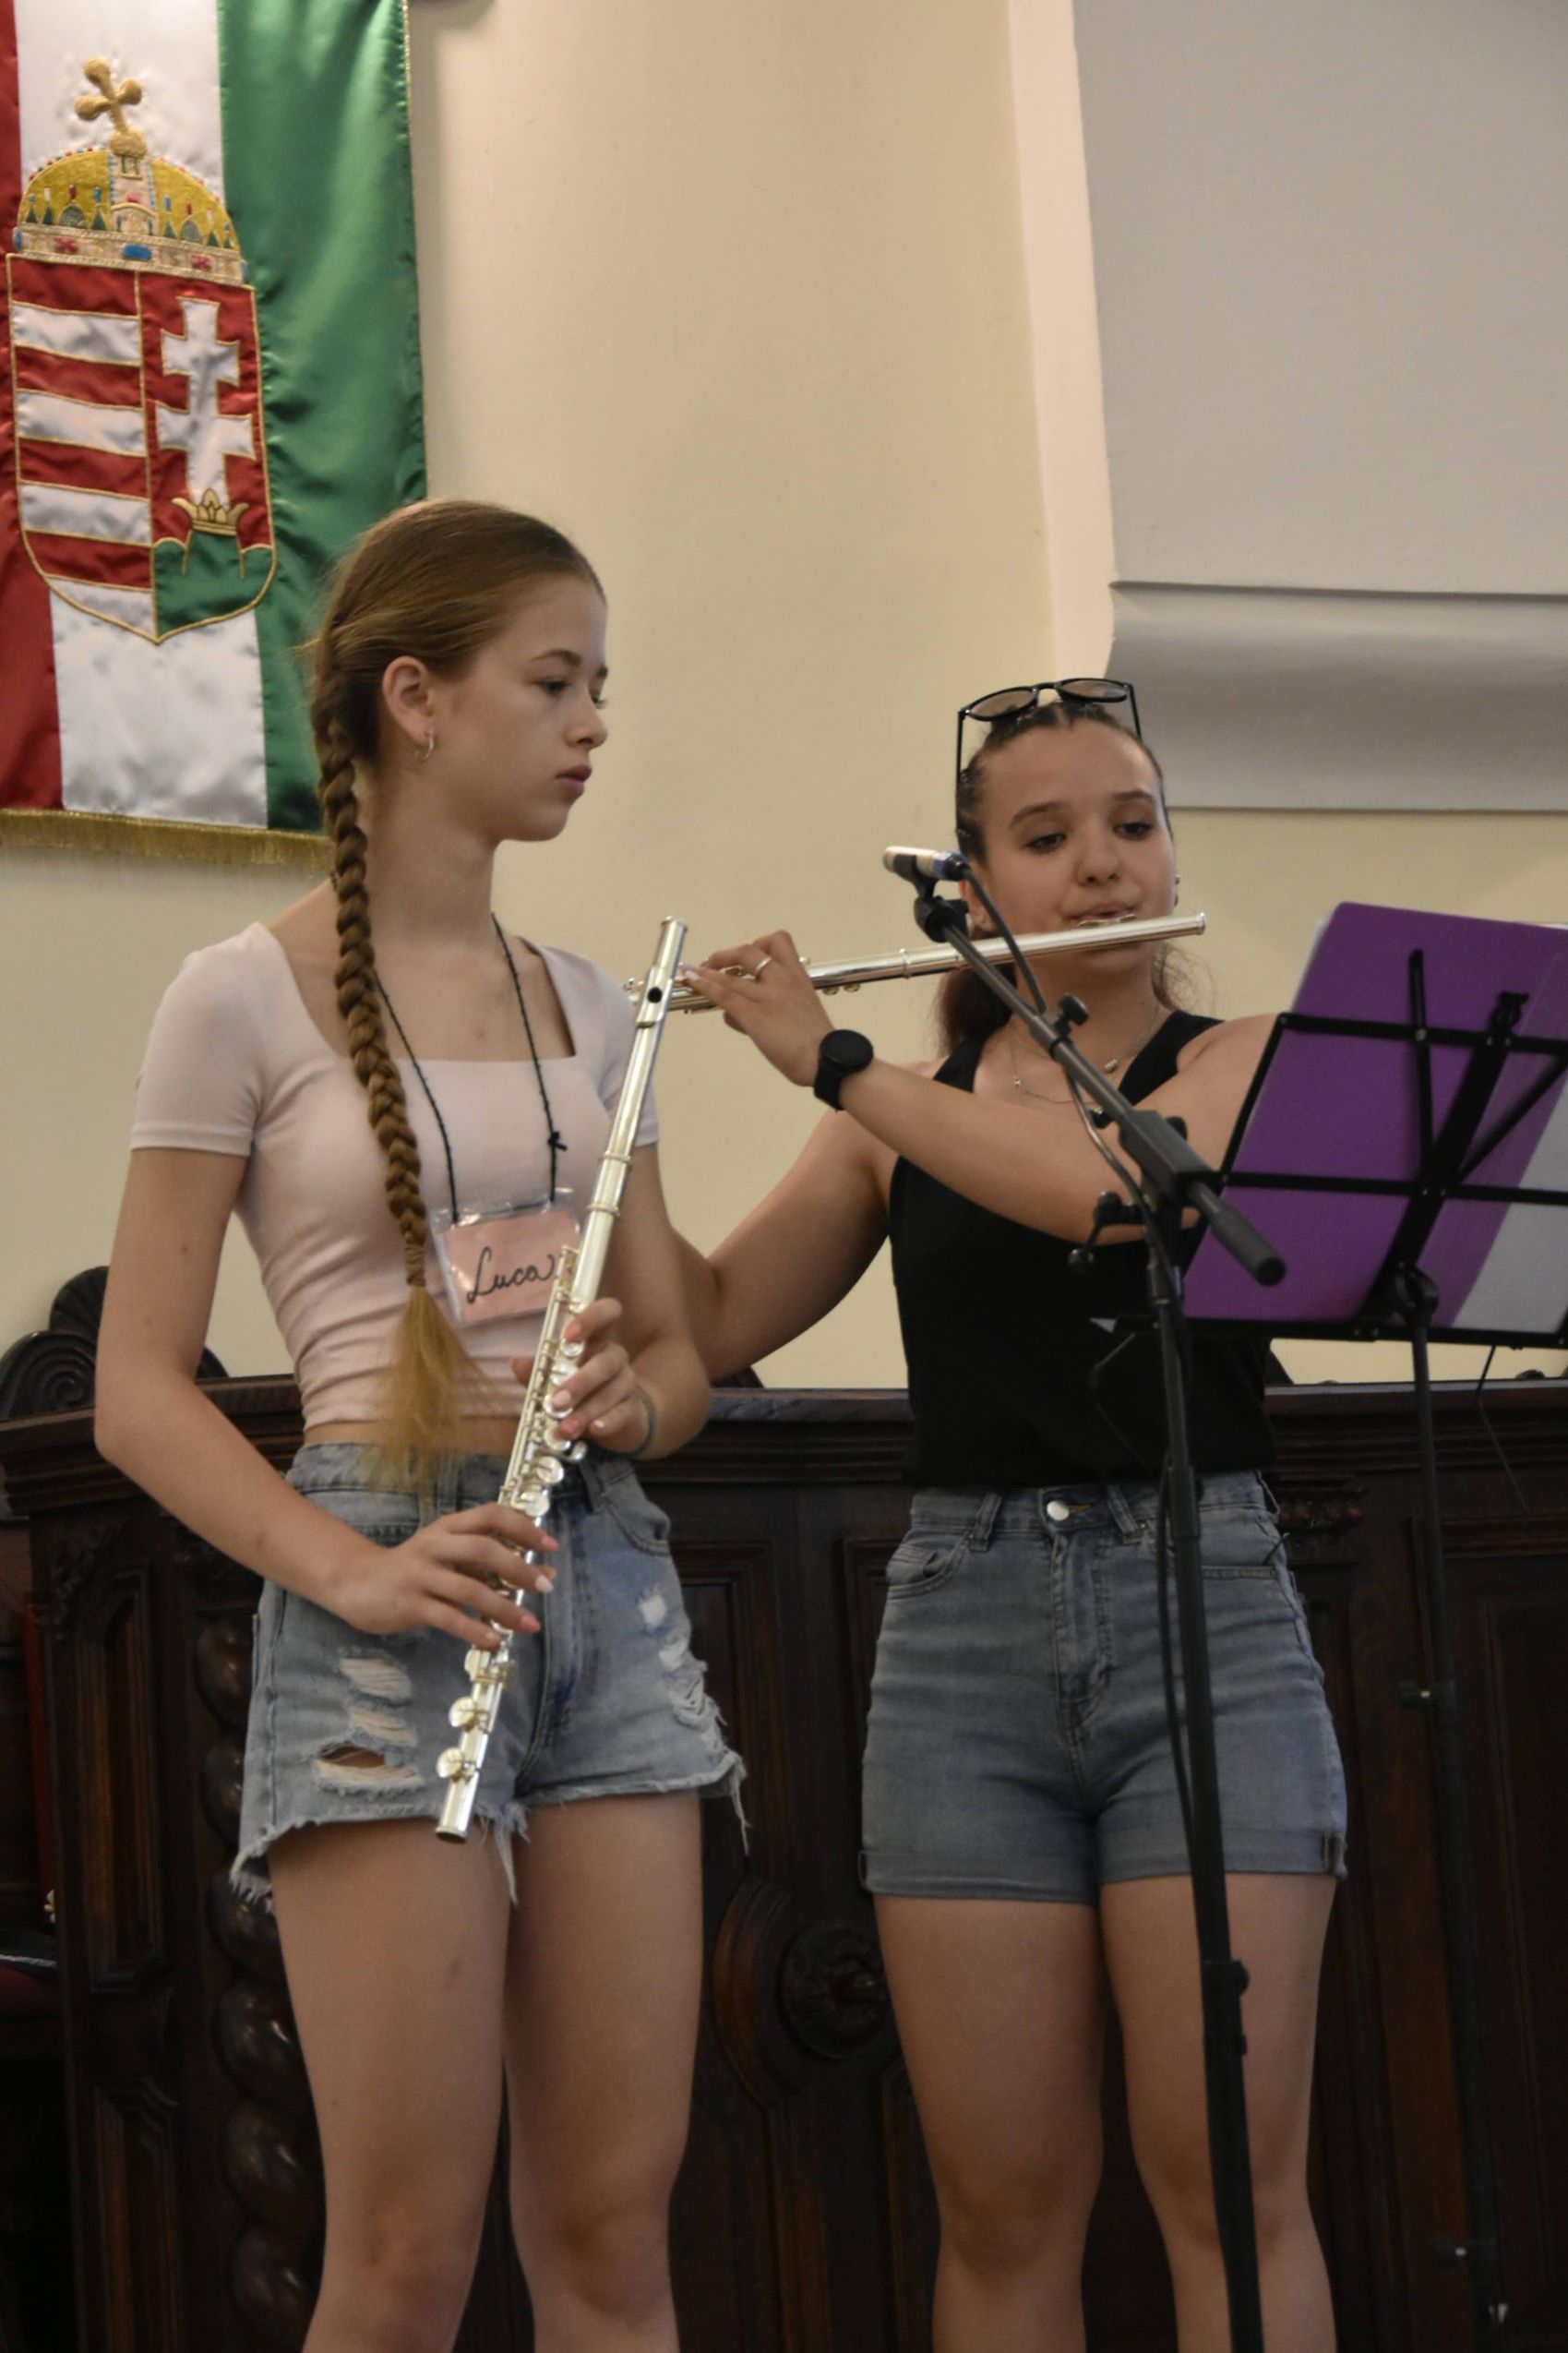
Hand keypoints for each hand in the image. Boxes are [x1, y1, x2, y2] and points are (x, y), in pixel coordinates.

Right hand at [328, 1503, 557, 1651]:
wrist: (358, 1583)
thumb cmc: (415, 1569)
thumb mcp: (450, 1555)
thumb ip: (489, 1562)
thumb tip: (542, 1574)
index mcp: (449, 1527)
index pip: (491, 1515)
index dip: (524, 1527)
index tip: (550, 1545)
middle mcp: (435, 1545)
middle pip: (484, 1549)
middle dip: (520, 1568)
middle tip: (545, 1586)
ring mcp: (421, 1574)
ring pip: (470, 1589)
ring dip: (504, 1608)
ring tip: (530, 1624)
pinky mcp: (410, 1604)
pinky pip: (449, 1618)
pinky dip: (475, 1631)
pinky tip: (495, 1641)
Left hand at [508, 1296, 647, 1451]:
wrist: (613, 1419)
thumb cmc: (579, 1390)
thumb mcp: (554, 1379)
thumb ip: (538, 1372)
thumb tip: (517, 1363)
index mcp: (597, 1338)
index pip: (607, 1312)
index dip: (591, 1318)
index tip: (568, 1336)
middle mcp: (615, 1356)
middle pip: (608, 1359)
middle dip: (581, 1381)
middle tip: (556, 1401)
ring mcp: (627, 1382)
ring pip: (613, 1390)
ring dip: (587, 1410)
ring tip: (566, 1427)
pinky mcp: (632, 1409)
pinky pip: (624, 1412)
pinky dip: (608, 1422)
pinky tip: (594, 1430)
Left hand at [684, 930, 832, 1085]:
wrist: (826, 1059)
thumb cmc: (816, 1043)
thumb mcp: (797, 1014)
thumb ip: (765, 1009)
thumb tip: (733, 1015)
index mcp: (798, 976)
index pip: (778, 942)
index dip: (757, 943)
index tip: (744, 956)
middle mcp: (782, 978)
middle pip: (748, 951)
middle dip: (726, 955)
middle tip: (714, 963)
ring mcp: (767, 995)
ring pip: (729, 974)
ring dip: (707, 971)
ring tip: (691, 972)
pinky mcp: (754, 1014)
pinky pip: (724, 994)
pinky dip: (704, 986)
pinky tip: (692, 982)